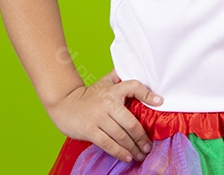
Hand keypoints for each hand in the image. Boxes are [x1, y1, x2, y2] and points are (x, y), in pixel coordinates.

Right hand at [46, 68, 163, 163]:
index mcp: (112, 90)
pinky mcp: (89, 129)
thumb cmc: (88, 95)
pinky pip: (108, 143)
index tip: (160, 102)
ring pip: (121, 135)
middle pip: (130, 122)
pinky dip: (119, 152)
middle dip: (142, 137)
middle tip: (148, 147)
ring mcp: (98, 117)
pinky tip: (127, 157)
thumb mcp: (103, 83)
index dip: (147, 94)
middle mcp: (107, 102)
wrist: (64, 104)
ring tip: (140, 155)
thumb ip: (118, 77)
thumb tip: (135, 67)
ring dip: (133, 148)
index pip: (133, 86)